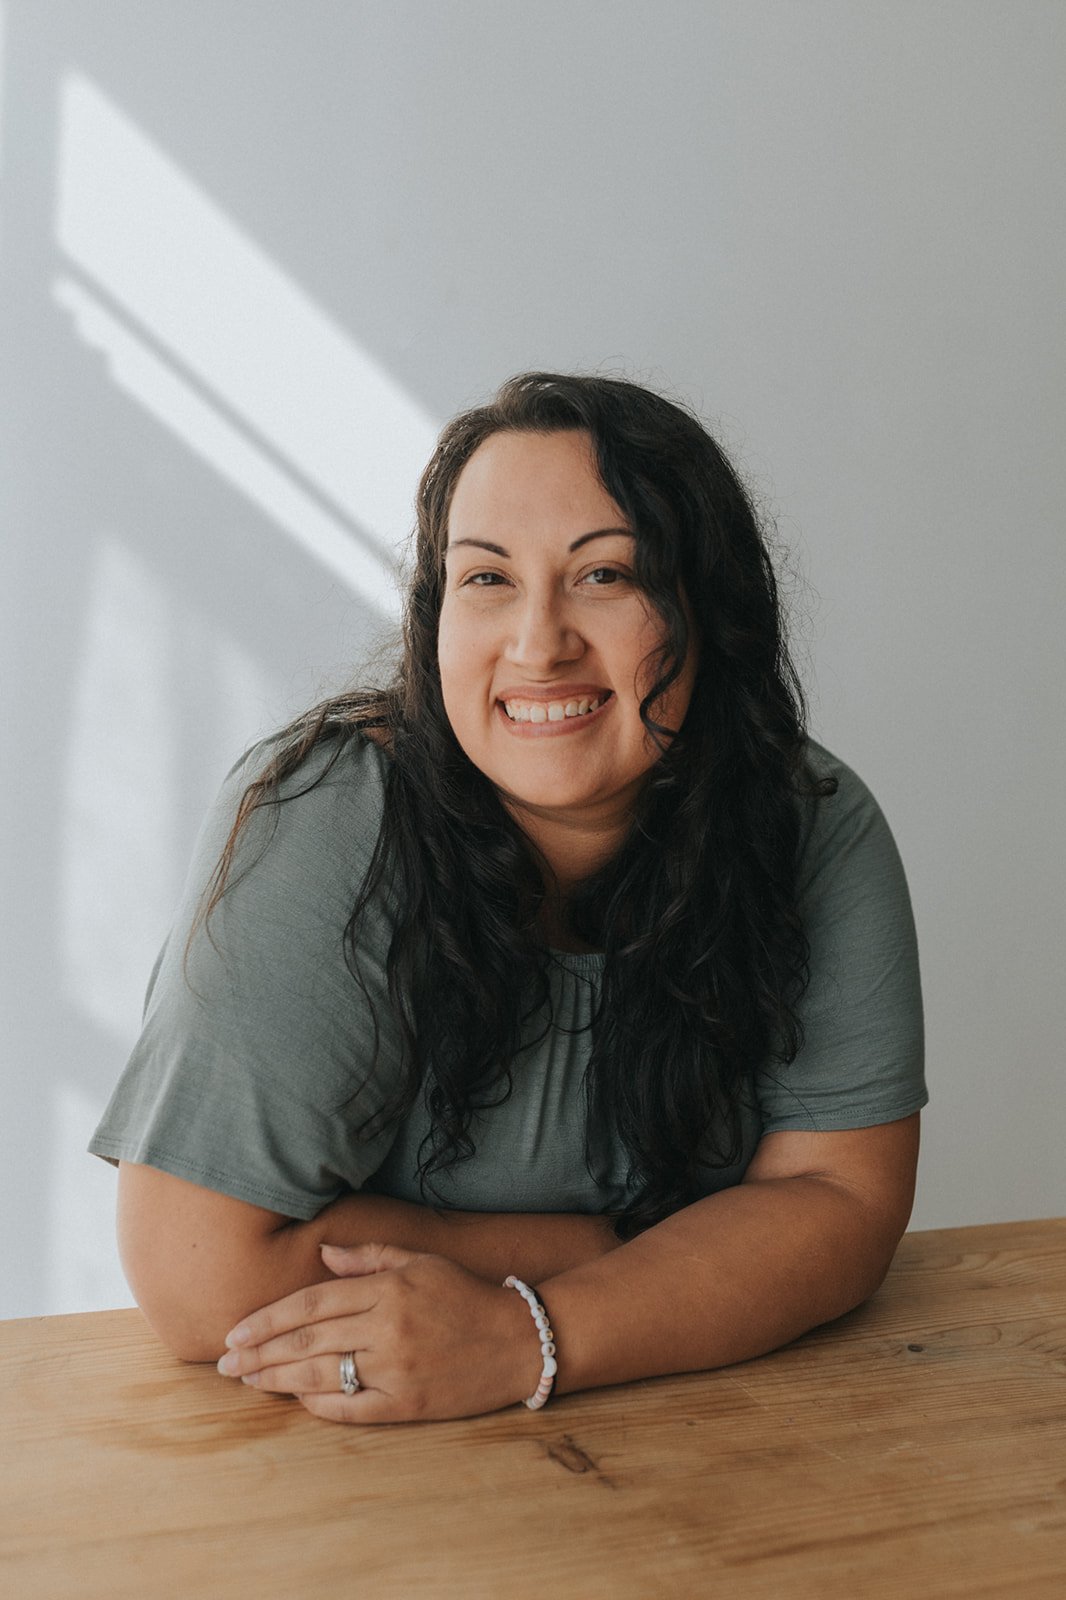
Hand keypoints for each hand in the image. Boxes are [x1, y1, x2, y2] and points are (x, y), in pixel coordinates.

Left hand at [215, 1242, 539, 1422]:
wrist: (520, 1341)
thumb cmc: (467, 1296)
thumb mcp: (421, 1262)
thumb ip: (370, 1257)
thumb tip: (323, 1253)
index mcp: (387, 1290)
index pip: (311, 1304)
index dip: (268, 1320)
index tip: (235, 1333)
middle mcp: (386, 1329)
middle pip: (306, 1342)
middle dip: (258, 1354)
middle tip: (224, 1364)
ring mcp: (396, 1370)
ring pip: (320, 1376)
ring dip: (276, 1381)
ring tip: (247, 1382)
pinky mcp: (408, 1405)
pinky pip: (351, 1409)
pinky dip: (319, 1405)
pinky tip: (295, 1400)